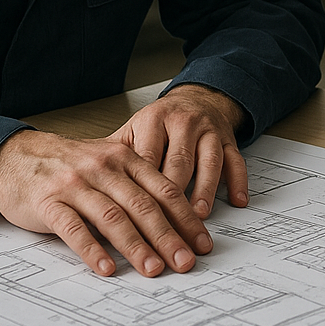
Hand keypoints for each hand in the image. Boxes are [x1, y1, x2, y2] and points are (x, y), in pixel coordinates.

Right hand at [0, 129, 213, 277]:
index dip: (186, 218)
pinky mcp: (49, 203)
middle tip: (186, 262)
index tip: (202, 243)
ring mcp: (76, 185)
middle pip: (144, 206)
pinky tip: (107, 268)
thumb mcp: (108, 164)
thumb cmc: (69, 167)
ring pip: (113, 218)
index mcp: (125, 158)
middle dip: (169, 237)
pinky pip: (74, 229)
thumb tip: (175, 223)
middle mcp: (105, 168)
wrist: (16, 157)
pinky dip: (93, 250)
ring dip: (137, 246)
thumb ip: (137, 186)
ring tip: (154, 269)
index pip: (164, 190)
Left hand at [109, 84, 248, 219]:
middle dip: (175, 196)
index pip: (148, 157)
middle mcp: (183, 122)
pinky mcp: (229, 138)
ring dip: (205, 190)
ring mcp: (209, 130)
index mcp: (154, 119)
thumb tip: (86, 190)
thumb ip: (114, 158)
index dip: (142, 188)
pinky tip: (237, 200)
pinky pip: (236, 160)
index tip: (136, 216)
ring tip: (199, 216)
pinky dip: (237, 181)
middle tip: (168, 226)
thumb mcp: (133, 131)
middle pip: (180, 161)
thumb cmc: (160, 124)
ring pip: (209, 161)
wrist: (197, 99)